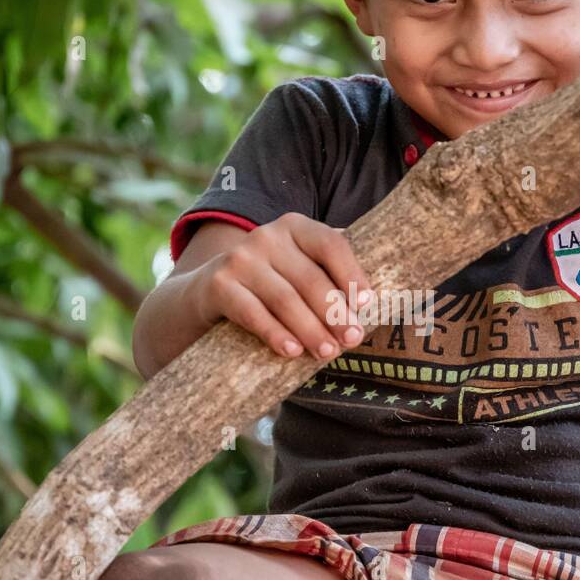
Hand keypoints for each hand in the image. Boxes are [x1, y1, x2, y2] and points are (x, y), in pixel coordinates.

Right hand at [193, 212, 374, 360]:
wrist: (204, 293)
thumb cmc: (268, 285)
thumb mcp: (296, 268)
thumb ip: (328, 274)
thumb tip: (375, 303)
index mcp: (294, 227)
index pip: (331, 245)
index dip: (352, 275)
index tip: (368, 306)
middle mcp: (266, 236)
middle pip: (310, 278)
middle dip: (335, 313)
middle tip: (352, 340)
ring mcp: (240, 259)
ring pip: (284, 298)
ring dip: (310, 329)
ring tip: (327, 352)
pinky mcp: (218, 284)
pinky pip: (253, 313)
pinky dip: (275, 334)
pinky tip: (292, 352)